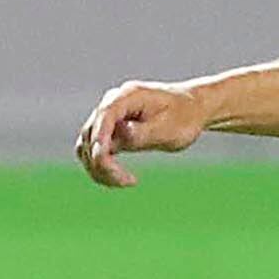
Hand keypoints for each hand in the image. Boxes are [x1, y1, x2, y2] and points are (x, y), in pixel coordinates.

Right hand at [75, 81, 206, 187]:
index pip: (104, 117)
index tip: (107, 164)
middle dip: (101, 161)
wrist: (192, 110)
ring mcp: (108, 117)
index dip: (100, 142)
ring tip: (124, 182)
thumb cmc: (184, 118)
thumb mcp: (169, 128)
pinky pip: (94, 150)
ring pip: (86, 145)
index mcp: (128, 96)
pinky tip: (119, 178)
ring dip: (98, 167)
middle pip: (90, 134)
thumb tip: (120, 133)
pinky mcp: (109, 131)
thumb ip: (143, 132)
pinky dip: (101, 166)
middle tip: (126, 181)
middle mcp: (112, 103)